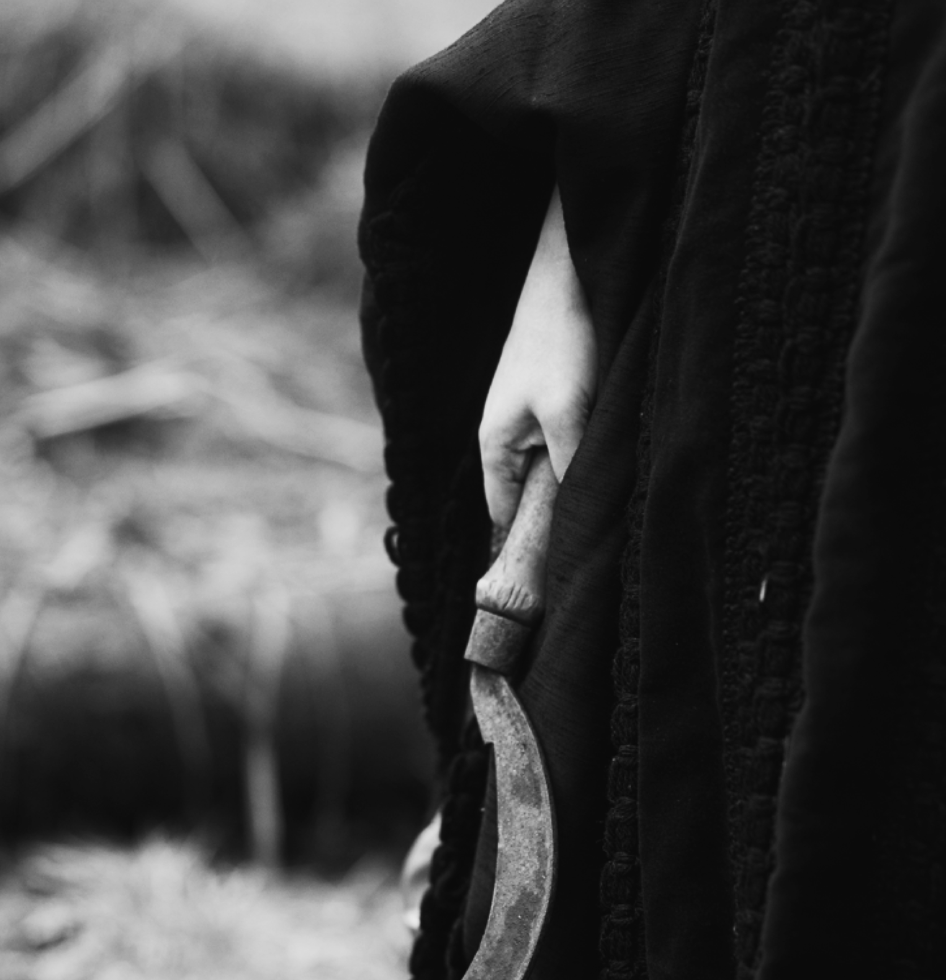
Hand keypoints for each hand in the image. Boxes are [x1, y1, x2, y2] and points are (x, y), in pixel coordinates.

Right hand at [478, 187, 596, 527]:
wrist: (569, 269)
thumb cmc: (562, 339)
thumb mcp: (568, 412)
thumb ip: (568, 471)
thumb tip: (573, 525)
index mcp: (496, 449)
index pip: (505, 522)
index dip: (528, 551)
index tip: (559, 583)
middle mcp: (506, 439)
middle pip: (528, 501)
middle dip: (555, 522)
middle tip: (593, 553)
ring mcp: (528, 419)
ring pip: (551, 473)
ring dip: (575, 488)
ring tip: (608, 513)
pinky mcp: (552, 400)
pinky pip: (564, 447)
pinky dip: (584, 458)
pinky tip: (611, 462)